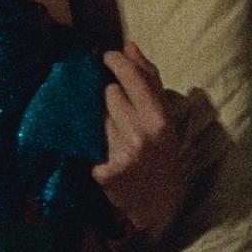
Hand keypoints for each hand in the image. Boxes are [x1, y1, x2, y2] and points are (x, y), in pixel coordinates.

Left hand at [92, 43, 181, 236]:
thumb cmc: (162, 155)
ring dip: (100, 118)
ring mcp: (120, 154)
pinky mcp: (102, 171)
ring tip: (113, 131)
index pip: (132, 78)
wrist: (158, 205)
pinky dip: (91, 141)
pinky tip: (102, 148)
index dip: (115, 62)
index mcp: (159, 121)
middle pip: (109, 93)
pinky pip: (87, 139)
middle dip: (110, 96)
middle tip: (118, 109)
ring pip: (96, 115)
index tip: (105, 56)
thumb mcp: (164, 118)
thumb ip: (149, 80)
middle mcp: (140, 136)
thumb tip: (129, 46)